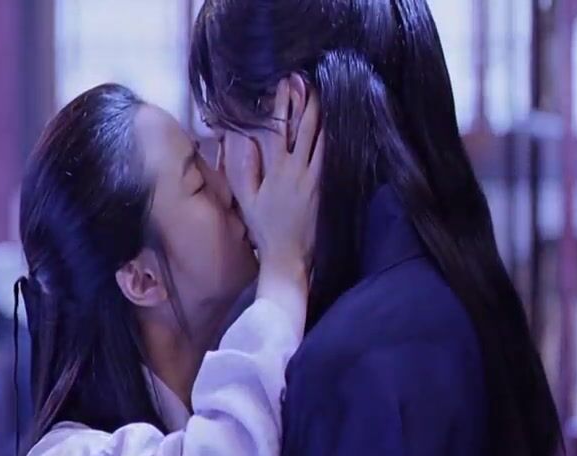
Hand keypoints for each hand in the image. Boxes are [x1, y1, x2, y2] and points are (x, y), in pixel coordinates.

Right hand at [223, 80, 322, 272]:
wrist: (288, 254)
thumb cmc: (264, 227)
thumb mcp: (247, 198)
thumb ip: (245, 167)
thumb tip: (243, 138)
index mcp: (277, 170)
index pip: (279, 129)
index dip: (282, 105)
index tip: (284, 84)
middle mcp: (299, 170)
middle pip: (305, 128)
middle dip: (306, 101)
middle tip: (306, 80)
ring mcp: (316, 177)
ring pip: (321, 138)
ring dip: (321, 114)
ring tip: (321, 93)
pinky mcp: (326, 186)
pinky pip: (330, 155)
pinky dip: (331, 137)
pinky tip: (333, 124)